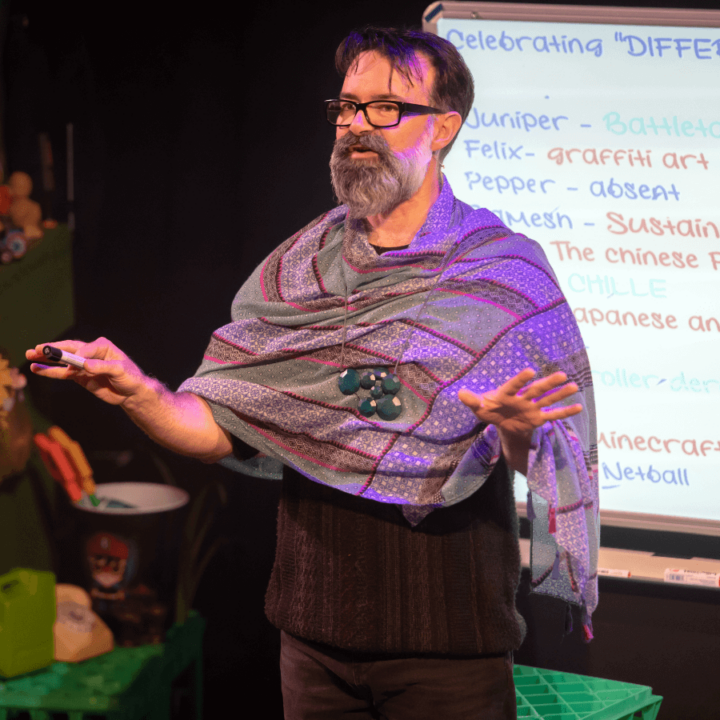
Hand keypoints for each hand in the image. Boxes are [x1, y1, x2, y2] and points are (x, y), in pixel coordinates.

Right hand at [26, 338, 148, 406]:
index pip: (85, 348)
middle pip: (68, 349)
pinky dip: (50, 372)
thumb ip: (103, 367)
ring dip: (46, 359)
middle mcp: (90, 353)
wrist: (132, 392)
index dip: (78, 355)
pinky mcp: (80, 376)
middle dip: (52, 350)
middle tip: (36, 349)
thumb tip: (85, 365)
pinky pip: (62, 373)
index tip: (76, 366)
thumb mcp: (120, 370)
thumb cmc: (130, 377)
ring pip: (62, 361)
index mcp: (102, 346)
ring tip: (29, 356)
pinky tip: (37, 369)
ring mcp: (83, 365)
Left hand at [458, 368, 581, 436]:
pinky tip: (578, 407)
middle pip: (536, 390)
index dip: (521, 380)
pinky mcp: (538, 418)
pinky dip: (564, 412)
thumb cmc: (489, 410)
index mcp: (506, 393)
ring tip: (574, 386)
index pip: (514, 386)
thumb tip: (460, 393)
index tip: (530, 371)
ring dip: (560, 394)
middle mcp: (522, 398)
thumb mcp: (478, 408)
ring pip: (547, 400)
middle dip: (548, 383)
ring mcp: (532, 408)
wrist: (501, 423)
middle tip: (562, 375)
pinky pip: (552, 415)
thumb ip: (472, 400)